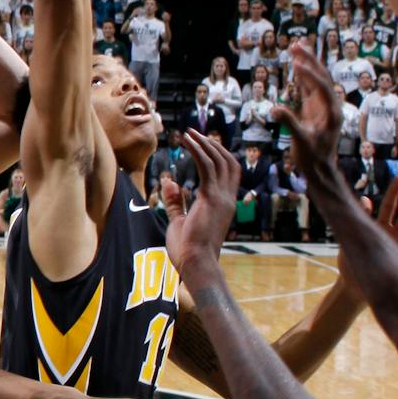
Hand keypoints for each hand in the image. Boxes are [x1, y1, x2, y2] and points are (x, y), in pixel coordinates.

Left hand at [163, 129, 240, 273]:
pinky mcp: (211, 198)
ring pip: (219, 160)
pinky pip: (206, 166)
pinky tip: (186, 142)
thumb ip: (175, 202)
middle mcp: (227, 199)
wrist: (195, 265)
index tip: (203, 146)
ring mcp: (221, 198)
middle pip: (228, 162)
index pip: (229, 173)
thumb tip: (169, 182)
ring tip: (189, 133)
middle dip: (213, 145)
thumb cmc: (187, 251)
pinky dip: (197, 151)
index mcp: (223, 205)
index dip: (218, 156)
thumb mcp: (179, 222)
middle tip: (195, 134)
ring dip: (204, 144)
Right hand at [272, 42, 340, 163]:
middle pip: (321, 77)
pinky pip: (309, 88)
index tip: (295, 64)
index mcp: (332, 112)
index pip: (321, 87)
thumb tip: (275, 109)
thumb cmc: (312, 158)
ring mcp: (323, 106)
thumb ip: (290, 123)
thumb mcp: (301, 142)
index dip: (309, 74)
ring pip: (315, 79)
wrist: (320, 169)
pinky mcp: (315, 109)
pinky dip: (303, 76)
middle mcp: (330, 105)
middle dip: (309, 60)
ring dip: (306, 63)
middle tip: (296, 44)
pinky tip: (295, 65)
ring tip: (295, 47)